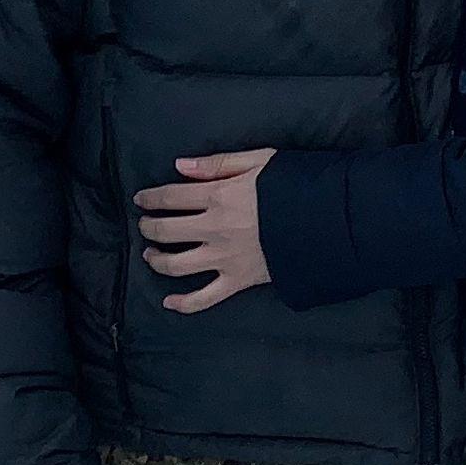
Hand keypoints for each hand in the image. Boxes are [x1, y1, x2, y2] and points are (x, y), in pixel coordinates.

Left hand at [136, 148, 279, 313]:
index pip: (170, 197)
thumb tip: (178, 165)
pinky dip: (183, 303)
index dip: (150, 198)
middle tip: (144, 224)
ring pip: (176, 265)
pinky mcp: (237, 281)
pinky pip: (204, 298)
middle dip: (148, 227)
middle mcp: (215, 229)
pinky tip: (169, 301)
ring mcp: (224, 258)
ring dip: (156, 260)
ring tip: (150, 254)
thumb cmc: (292, 186)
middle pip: (166, 231)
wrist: (325, 223)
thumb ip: (216, 163)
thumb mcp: (259, 161)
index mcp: (219, 196)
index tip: (140, 199)